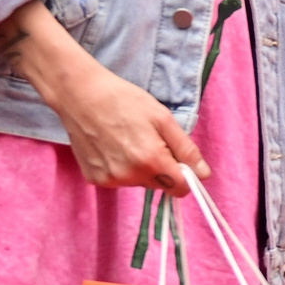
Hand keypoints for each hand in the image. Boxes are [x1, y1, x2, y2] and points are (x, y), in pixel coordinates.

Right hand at [0, 1, 205, 190]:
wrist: (80, 95)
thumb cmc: (124, 100)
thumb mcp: (162, 118)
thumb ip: (185, 149)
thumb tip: (204, 174)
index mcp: (151, 161)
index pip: (180, 189)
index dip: (185, 176)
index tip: (179, 159)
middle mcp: (129, 176)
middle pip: (159, 185)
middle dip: (161, 168)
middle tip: (149, 140)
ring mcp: (109, 180)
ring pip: (138, 182)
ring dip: (140, 168)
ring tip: (127, 140)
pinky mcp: (94, 178)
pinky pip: (119, 180)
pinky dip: (120, 168)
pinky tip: (112, 146)